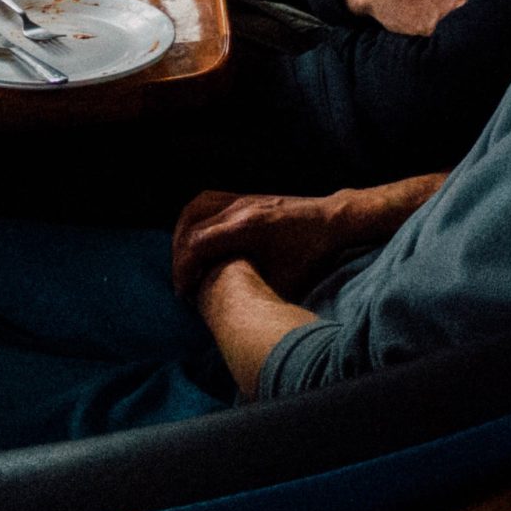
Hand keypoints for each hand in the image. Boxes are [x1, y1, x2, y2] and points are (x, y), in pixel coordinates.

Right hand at [173, 190, 358, 301]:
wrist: (331, 220)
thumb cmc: (311, 253)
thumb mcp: (286, 281)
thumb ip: (255, 291)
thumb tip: (233, 313)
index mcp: (247, 228)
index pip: (197, 244)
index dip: (184, 270)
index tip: (184, 292)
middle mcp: (239, 208)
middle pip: (189, 227)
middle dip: (179, 257)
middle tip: (182, 284)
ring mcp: (240, 198)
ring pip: (193, 209)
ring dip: (182, 235)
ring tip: (184, 262)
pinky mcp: (243, 196)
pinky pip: (205, 202)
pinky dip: (194, 221)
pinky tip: (197, 240)